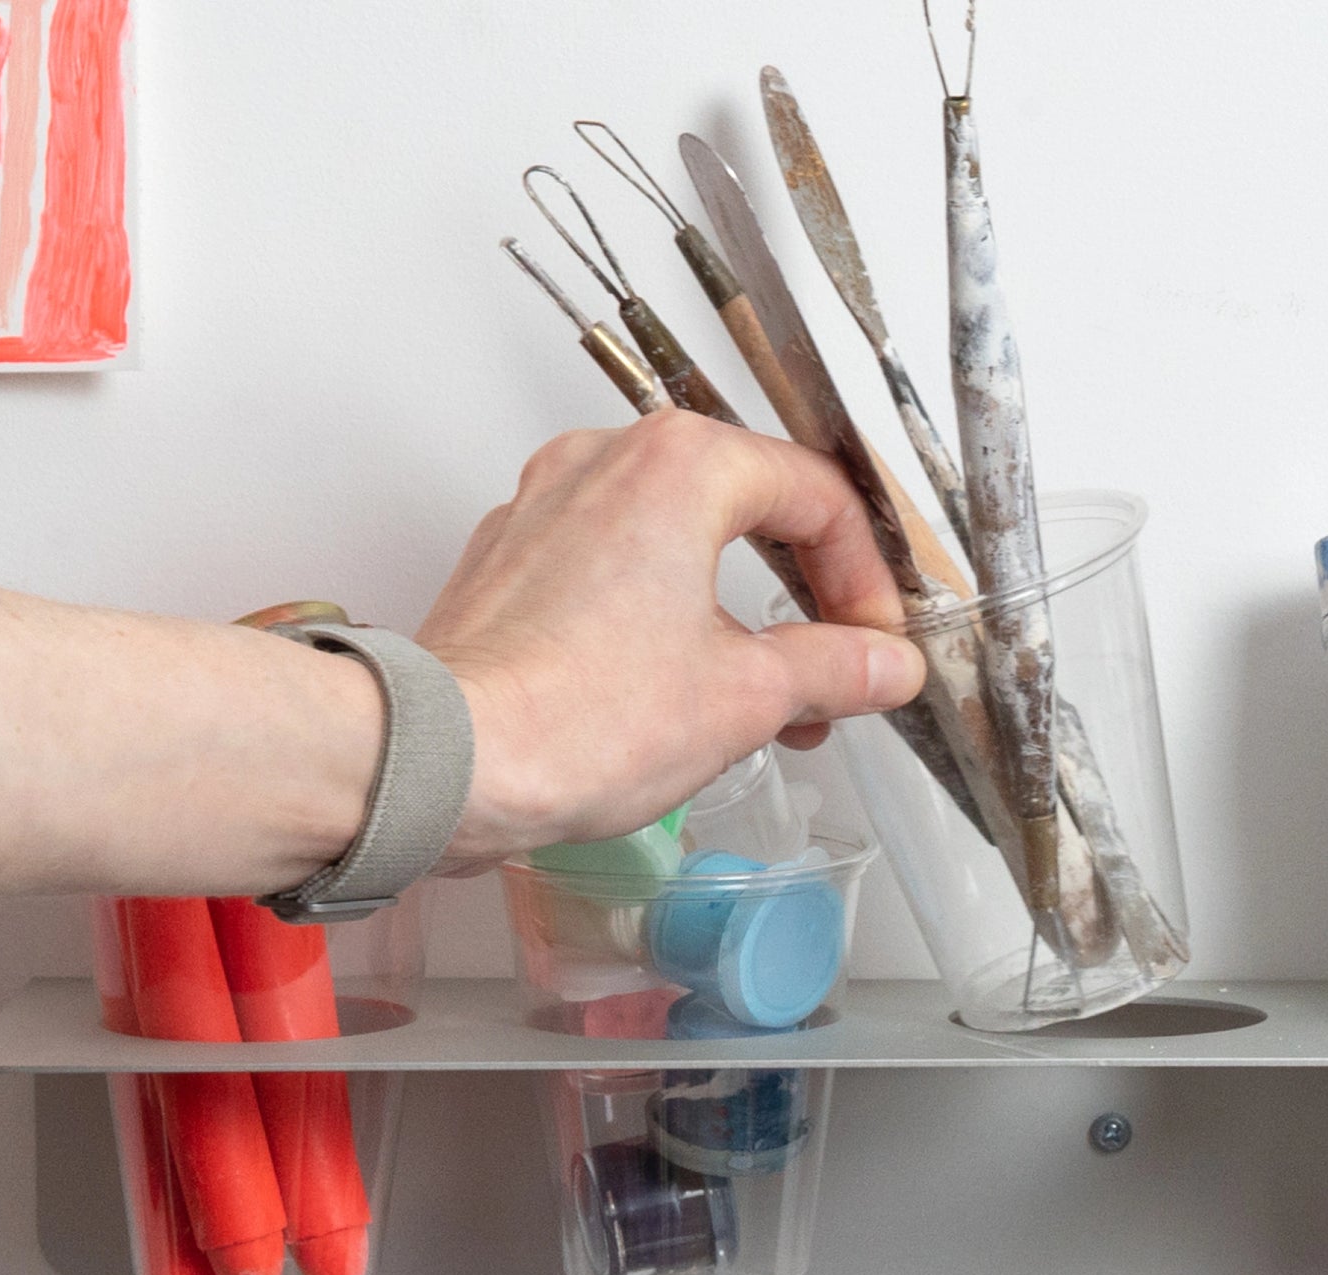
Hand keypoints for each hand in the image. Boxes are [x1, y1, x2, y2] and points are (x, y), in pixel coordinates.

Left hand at [418, 411, 924, 858]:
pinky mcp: (507, 561)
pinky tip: (678, 692)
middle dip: (802, 596)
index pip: (815, 498)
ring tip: (765, 697)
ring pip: (675, 539)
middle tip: (834, 665)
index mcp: (680, 465)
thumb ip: (834, 669)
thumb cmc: (576, 716)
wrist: (444, 760)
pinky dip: (662, 617)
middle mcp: (605, 461)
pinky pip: (612, 569)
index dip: (864, 579)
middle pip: (745, 507)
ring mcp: (546, 506)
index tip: (875, 644)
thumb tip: (884, 667)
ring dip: (734, 612)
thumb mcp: (747, 697)